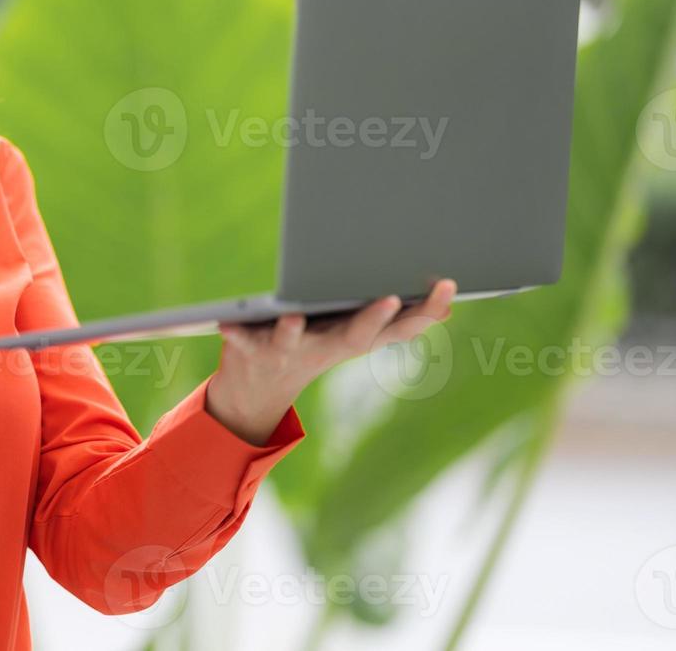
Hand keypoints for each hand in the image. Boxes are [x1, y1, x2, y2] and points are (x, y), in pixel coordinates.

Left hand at [205, 278, 457, 444]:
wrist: (257, 391)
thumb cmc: (311, 343)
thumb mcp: (352, 330)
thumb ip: (393, 318)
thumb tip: (447, 302)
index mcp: (354, 337)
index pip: (399, 327)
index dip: (426, 311)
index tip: (449, 285)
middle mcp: (326, 348)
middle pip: (354, 336)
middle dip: (374, 318)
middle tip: (392, 298)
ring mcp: (289, 352)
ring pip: (292, 342)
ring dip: (293, 332)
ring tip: (293, 316)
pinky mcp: (251, 350)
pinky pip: (242, 341)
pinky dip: (234, 334)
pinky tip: (226, 323)